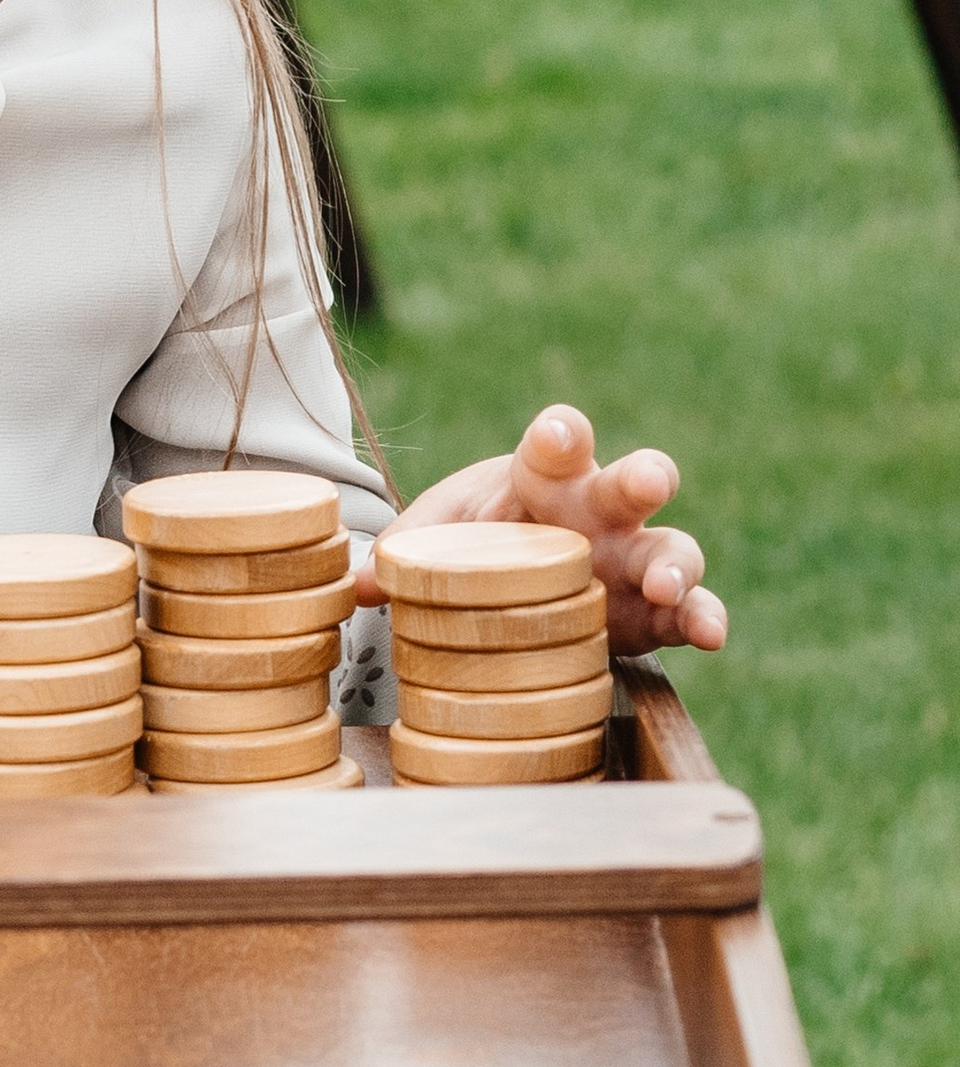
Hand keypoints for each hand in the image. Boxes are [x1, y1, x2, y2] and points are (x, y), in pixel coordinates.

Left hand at [350, 403, 726, 656]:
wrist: (509, 581)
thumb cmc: (473, 540)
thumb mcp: (433, 540)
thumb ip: (401, 555)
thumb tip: (356, 585)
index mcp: (541, 475)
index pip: (554, 442)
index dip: (558, 434)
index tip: (555, 433)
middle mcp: (597, 509)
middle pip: (630, 481)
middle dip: (641, 476)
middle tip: (644, 482)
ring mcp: (632, 558)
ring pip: (671, 546)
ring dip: (676, 562)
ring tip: (670, 585)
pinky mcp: (654, 612)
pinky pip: (689, 613)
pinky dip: (703, 620)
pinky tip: (709, 633)